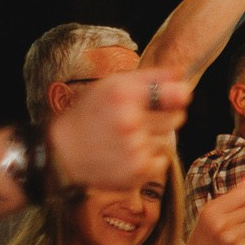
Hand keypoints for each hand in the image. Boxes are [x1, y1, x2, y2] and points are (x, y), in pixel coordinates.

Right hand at [47, 68, 188, 189]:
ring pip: (168, 141)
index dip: (178, 96)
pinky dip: (150, 159)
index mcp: (123, 95)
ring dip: (153, 139)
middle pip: (177, 118)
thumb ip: (151, 77)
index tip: (175, 97)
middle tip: (139, 120)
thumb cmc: (90, 114)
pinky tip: (128, 154)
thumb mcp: (113, 85)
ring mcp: (133, 148)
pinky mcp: (136, 171)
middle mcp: (129, 121)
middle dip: (163, 117)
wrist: (63, 152)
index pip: (177, 94)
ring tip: (127, 139)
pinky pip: (162, 162)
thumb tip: (181, 74)